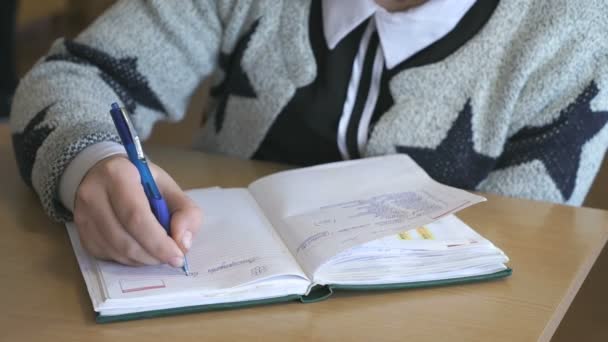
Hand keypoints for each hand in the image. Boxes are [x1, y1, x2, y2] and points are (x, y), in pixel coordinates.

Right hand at [73, 155, 202, 266]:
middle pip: (125, 239)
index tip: (178, 255)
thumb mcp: (169, 187)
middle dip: (153, 255)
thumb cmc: (141, 181)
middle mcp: (93, 194)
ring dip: (143, 259)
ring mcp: (83, 215)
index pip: (136, 217)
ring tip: (158, 253)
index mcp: (118, 175)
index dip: (158, 242)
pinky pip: (108, 256)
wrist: (104, 175)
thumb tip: (183, 242)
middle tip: (172, 258)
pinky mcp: (81, 233)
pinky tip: (141, 250)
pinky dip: (129, 260)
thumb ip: (185, 211)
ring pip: (116, 251)